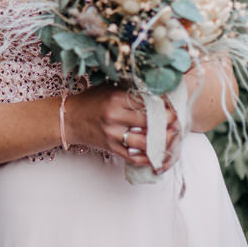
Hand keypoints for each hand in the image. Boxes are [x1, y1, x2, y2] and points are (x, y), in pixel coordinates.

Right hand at [66, 86, 181, 169]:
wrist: (68, 119)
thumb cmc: (90, 101)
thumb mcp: (109, 88)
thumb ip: (131, 90)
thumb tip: (157, 90)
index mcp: (116, 99)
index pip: (147, 102)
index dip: (164, 105)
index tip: (174, 106)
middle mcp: (115, 117)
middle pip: (149, 122)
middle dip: (168, 123)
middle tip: (179, 122)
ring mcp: (112, 134)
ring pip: (144, 142)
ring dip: (162, 141)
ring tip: (172, 138)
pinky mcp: (111, 148)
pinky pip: (133, 156)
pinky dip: (147, 157)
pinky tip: (158, 154)